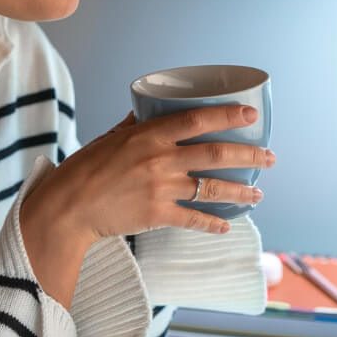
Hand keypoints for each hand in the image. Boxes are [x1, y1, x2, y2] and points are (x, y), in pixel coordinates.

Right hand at [19, 104, 272, 307]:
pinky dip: (212, 224)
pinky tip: (226, 226)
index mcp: (148, 135)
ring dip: (240, 191)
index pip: (196, 120)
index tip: (250, 117)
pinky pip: (193, 219)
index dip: (227, 117)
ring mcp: (160, 188)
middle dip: (248, 156)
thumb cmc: (84, 169)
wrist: (67, 207)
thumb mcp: (109, 137)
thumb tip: (152, 110)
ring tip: (258, 192)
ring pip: (211, 188)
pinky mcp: (157, 214)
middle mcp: (159, 159)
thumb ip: (135, 125)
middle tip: (269, 157)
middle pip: (215, 155)